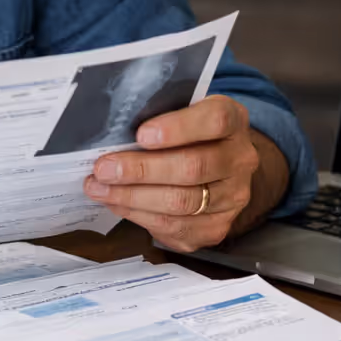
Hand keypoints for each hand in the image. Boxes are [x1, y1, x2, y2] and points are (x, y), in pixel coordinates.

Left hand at [82, 95, 285, 252]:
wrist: (219, 169)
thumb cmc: (190, 134)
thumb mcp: (182, 112)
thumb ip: (158, 116)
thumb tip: (112, 131)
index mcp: (234, 120)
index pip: (216, 120)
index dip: (178, 128)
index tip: (141, 135)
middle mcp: (240, 159)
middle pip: (193, 167)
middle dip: (141, 170)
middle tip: (104, 169)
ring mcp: (232, 198)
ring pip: (182, 202)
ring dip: (133, 197)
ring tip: (100, 188)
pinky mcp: (216, 227)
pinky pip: (175, 227)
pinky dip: (139, 215)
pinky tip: (116, 203)